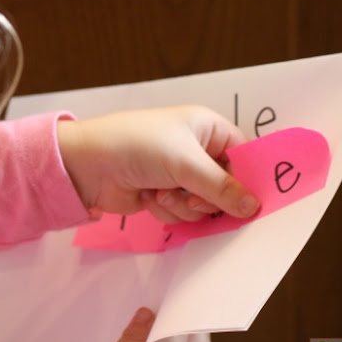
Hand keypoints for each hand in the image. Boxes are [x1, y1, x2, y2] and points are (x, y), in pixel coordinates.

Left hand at [57, 105, 259, 222]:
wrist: (88, 164)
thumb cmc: (138, 147)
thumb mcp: (185, 163)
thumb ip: (222, 188)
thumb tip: (254, 207)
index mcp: (207, 128)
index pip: (243, 156)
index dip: (246, 180)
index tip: (250, 203)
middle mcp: (195, 151)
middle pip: (224, 187)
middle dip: (204, 197)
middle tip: (189, 194)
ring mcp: (178, 174)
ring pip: (200, 205)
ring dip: (181, 204)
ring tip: (159, 190)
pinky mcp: (161, 194)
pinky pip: (179, 212)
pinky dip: (164, 208)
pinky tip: (146, 195)